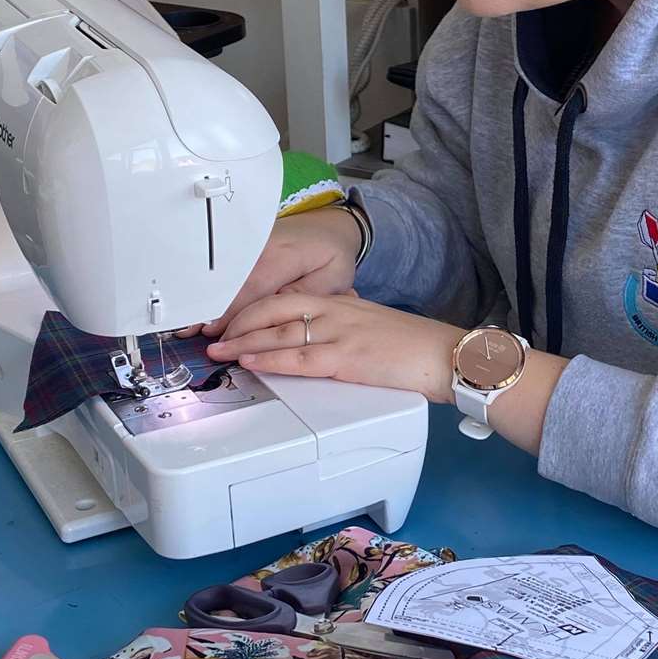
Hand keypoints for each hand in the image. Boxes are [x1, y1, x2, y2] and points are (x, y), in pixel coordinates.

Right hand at [178, 208, 362, 338]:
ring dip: (204, 299)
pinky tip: (195, 305)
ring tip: (184, 323)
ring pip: (223, 275)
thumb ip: (299, 298)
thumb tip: (268, 316)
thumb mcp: (329, 280)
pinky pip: (226, 269)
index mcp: (284, 256)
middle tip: (187, 332)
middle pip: (229, 281)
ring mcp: (249, 243)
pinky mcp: (243, 246)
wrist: (329, 227)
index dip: (231, 312)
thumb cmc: (332, 257)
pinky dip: (211, 289)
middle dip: (208, 308)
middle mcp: (261, 246)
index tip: (214, 332)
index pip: (251, 288)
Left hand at [208, 292, 462, 404]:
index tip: (233, 318)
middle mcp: (336, 310)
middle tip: (214, 335)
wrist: (443, 355)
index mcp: (342, 301)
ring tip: (220, 351)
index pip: (287, 296)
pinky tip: (250, 361)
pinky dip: (269, 359)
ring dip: (244, 342)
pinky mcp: (345, 358)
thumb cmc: (412, 345)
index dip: (254, 307)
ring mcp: (339, 332)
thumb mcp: (372, 322)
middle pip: (274, 308)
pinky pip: (298, 358)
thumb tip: (321, 325)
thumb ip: (344, 320)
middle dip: (239, 322)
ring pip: (279, 333)